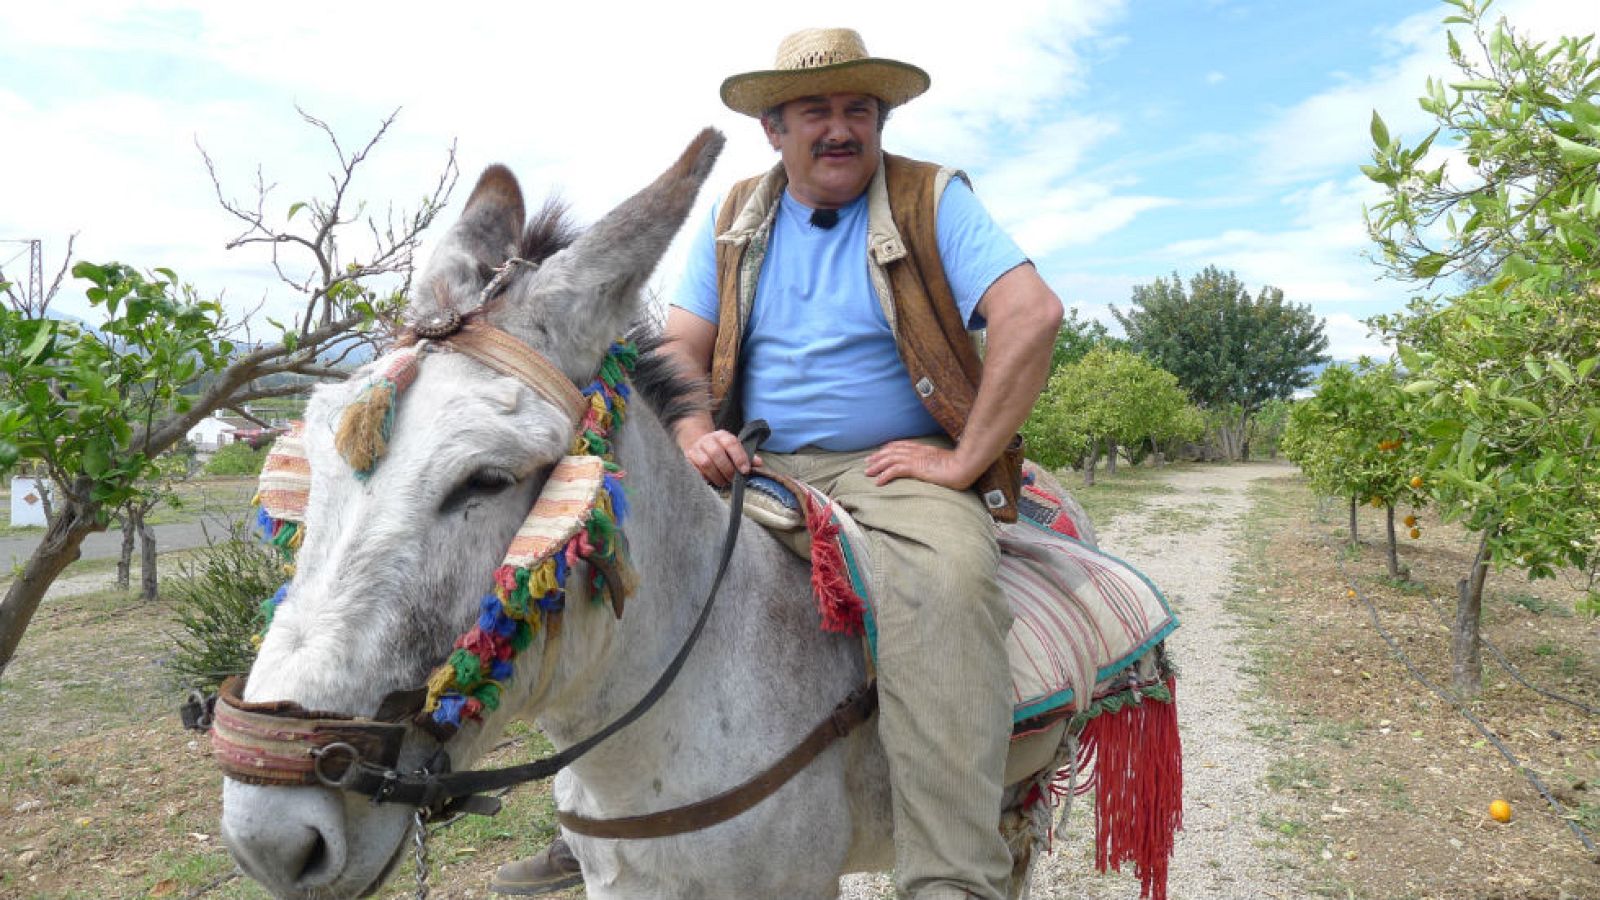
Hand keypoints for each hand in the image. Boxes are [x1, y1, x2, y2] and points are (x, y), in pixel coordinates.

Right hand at [683, 428, 761, 486]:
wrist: (699, 444)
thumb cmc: (721, 450)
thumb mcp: (734, 449)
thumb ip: (746, 456)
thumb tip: (758, 463)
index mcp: (722, 435)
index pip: (731, 443)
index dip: (739, 457)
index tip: (745, 471)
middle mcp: (708, 440)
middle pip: (716, 453)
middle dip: (727, 469)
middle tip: (732, 479)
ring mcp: (696, 449)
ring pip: (705, 463)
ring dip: (716, 476)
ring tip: (723, 482)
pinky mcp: (688, 459)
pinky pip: (695, 470)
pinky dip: (704, 477)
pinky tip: (711, 481)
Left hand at [863, 440, 978, 489]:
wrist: (965, 466)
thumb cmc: (959, 466)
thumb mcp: (943, 461)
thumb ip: (934, 462)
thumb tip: (932, 467)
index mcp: (923, 449)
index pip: (900, 446)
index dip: (887, 449)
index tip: (879, 454)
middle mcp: (917, 451)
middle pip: (892, 451)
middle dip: (878, 457)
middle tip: (867, 463)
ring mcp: (916, 458)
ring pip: (890, 460)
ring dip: (877, 466)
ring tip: (868, 473)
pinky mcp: (917, 467)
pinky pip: (896, 470)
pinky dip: (885, 475)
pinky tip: (879, 482)